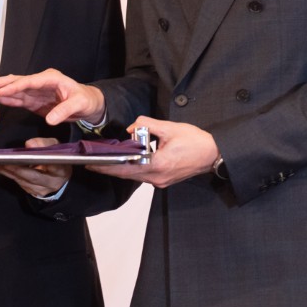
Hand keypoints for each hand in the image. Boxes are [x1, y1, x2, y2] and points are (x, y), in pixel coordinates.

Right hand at [0, 69, 104, 126]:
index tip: (0, 91)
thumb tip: (51, 119)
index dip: (14, 87)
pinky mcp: (33, 101)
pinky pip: (15, 99)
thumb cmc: (85, 100)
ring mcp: (35, 91)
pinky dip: (3, 99)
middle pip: (15, 81)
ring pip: (12, 89)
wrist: (88, 103)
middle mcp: (39, 82)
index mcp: (50, 78)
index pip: (28, 81)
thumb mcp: (79, 104)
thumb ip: (64, 110)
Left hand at [0, 136, 71, 198]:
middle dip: (17, 168)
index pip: (53, 165)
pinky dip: (8, 174)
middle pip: (33, 176)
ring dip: (8, 171)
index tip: (28, 151)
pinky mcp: (32, 192)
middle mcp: (52, 182)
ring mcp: (41, 190)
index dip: (41, 160)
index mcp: (61, 170)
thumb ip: (44, 144)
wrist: (58, 177)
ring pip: (23, 181)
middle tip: (4, 161)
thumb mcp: (55, 147)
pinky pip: (18, 182)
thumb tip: (29, 144)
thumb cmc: (56, 158)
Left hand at [88, 117, 218, 188]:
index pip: (125, 167)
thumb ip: (148, 125)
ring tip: (106, 160)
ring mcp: (161, 181)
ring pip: (134, 175)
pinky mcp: (164, 180)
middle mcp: (157, 177)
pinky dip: (133, 168)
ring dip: (121, 168)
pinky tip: (127, 160)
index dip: (107, 166)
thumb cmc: (196, 142)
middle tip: (92, 162)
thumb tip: (132, 128)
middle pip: (127, 174)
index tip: (92, 164)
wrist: (214, 154)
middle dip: (109, 168)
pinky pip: (143, 175)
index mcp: (158, 165)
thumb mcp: (170, 128)